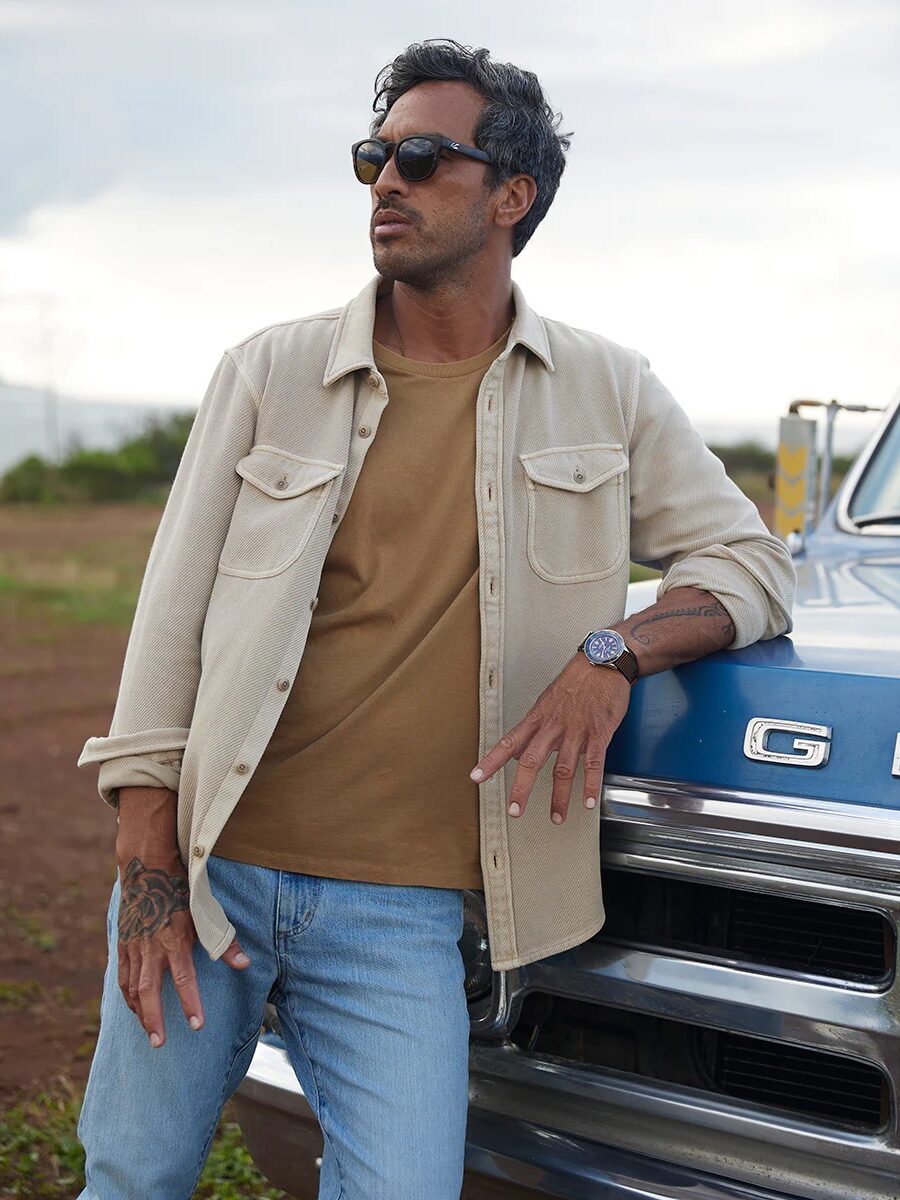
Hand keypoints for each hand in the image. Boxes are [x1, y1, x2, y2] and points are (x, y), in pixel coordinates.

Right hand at [114, 850, 251, 1048]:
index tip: (197, 1025)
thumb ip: (224, 942)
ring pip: (132, 988)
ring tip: (150, 1034)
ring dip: (140, 1014)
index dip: (190, 1002)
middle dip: (154, 1019)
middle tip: (160, 1044)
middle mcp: (151, 947)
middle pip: (149, 991)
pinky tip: (135, 1009)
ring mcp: (134, 947)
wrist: (147, 869)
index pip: (182, 978)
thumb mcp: (205, 913)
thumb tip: (244, 965)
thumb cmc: (180, 891)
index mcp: (174, 940)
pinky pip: (122, 977)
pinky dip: (128, 996)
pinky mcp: (123, 945)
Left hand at [469, 654, 630, 823]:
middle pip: (533, 760)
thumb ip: (533, 728)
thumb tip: (518, 752)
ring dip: (560, 797)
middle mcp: (553, 726)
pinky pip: (594, 763)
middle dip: (522, 787)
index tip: (476, 777)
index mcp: (538, 718)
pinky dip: (590, 785)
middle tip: (515, 810)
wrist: (603, 661)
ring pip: (564, 769)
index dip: (491, 761)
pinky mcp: (599, 733)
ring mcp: (576, 730)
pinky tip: (588, 802)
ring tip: (556, 817)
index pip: (509, 742)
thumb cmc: (576, 680)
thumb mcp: (547, 700)